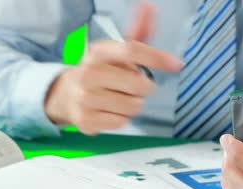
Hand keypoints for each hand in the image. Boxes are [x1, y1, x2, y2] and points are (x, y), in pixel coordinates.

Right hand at [44, 2, 181, 134]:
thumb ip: (137, 32)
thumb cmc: (100, 71)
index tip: (177, 64)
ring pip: (133, 106)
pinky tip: (109, 111)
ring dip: (132, 105)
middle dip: (143, 88)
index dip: (157, 57)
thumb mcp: (115, 51)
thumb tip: (150, 7)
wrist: (65, 94)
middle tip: (131, 86)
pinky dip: (120, 119)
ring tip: (118, 98)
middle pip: (139, 84)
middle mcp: (89, 73)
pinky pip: (122, 122)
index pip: (132, 50)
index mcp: (98, 52)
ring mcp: (85, 98)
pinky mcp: (86, 120)